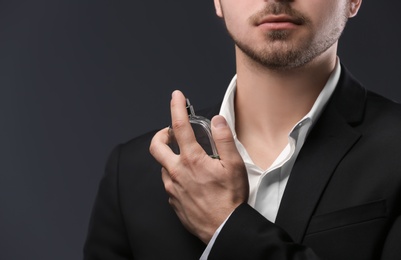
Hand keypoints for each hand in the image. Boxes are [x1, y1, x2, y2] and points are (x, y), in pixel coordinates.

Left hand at [149, 90, 248, 243]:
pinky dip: (174, 175)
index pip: (179, 126)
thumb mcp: (235, 166)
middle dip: (160, 134)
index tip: (176, 96)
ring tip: (186, 160)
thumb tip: (217, 120)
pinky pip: (168, 183)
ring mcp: (172, 187)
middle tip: (170, 133)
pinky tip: (188, 180)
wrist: (223, 229)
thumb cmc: (230, 199)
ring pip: (163, 166)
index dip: (176, 107)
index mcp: (192, 160)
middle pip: (156, 146)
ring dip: (170, 158)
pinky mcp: (172, 200)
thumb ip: (224, 140)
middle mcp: (176, 172)